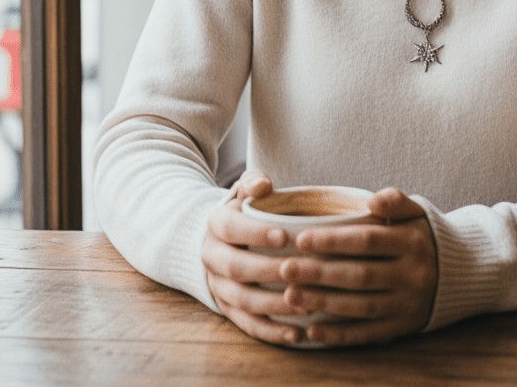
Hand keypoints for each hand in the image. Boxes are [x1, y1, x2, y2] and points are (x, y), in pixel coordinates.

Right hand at [202, 171, 312, 345]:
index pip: (232, 228)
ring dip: (273, 304)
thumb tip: (263, 185)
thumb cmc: (246, 209)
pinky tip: (296, 333)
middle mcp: (211, 256)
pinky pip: (247, 324)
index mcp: (216, 224)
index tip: (285, 236)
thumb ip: (253, 183)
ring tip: (304, 304)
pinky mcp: (228, 309)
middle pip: (236, 268)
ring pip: (242, 300)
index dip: (256, 233)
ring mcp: (218, 286)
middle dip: (268, 271)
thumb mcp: (246, 190)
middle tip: (298, 271)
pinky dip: (271, 331)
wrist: (222, 238)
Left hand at [281, 187, 437, 346]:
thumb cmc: (423, 235)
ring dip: (323, 303)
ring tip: (291, 295)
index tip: (301, 239)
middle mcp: (412, 274)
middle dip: (320, 273)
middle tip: (285, 269)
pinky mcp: (404, 327)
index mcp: (412, 242)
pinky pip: (368, 333)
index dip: (333, 240)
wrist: (461, 271)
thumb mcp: (417, 211)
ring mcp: (408, 303)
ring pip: (361, 306)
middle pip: (361, 275)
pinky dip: (340, 334)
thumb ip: (395, 200)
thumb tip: (373, 201)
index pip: (368, 240)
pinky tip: (313, 330)